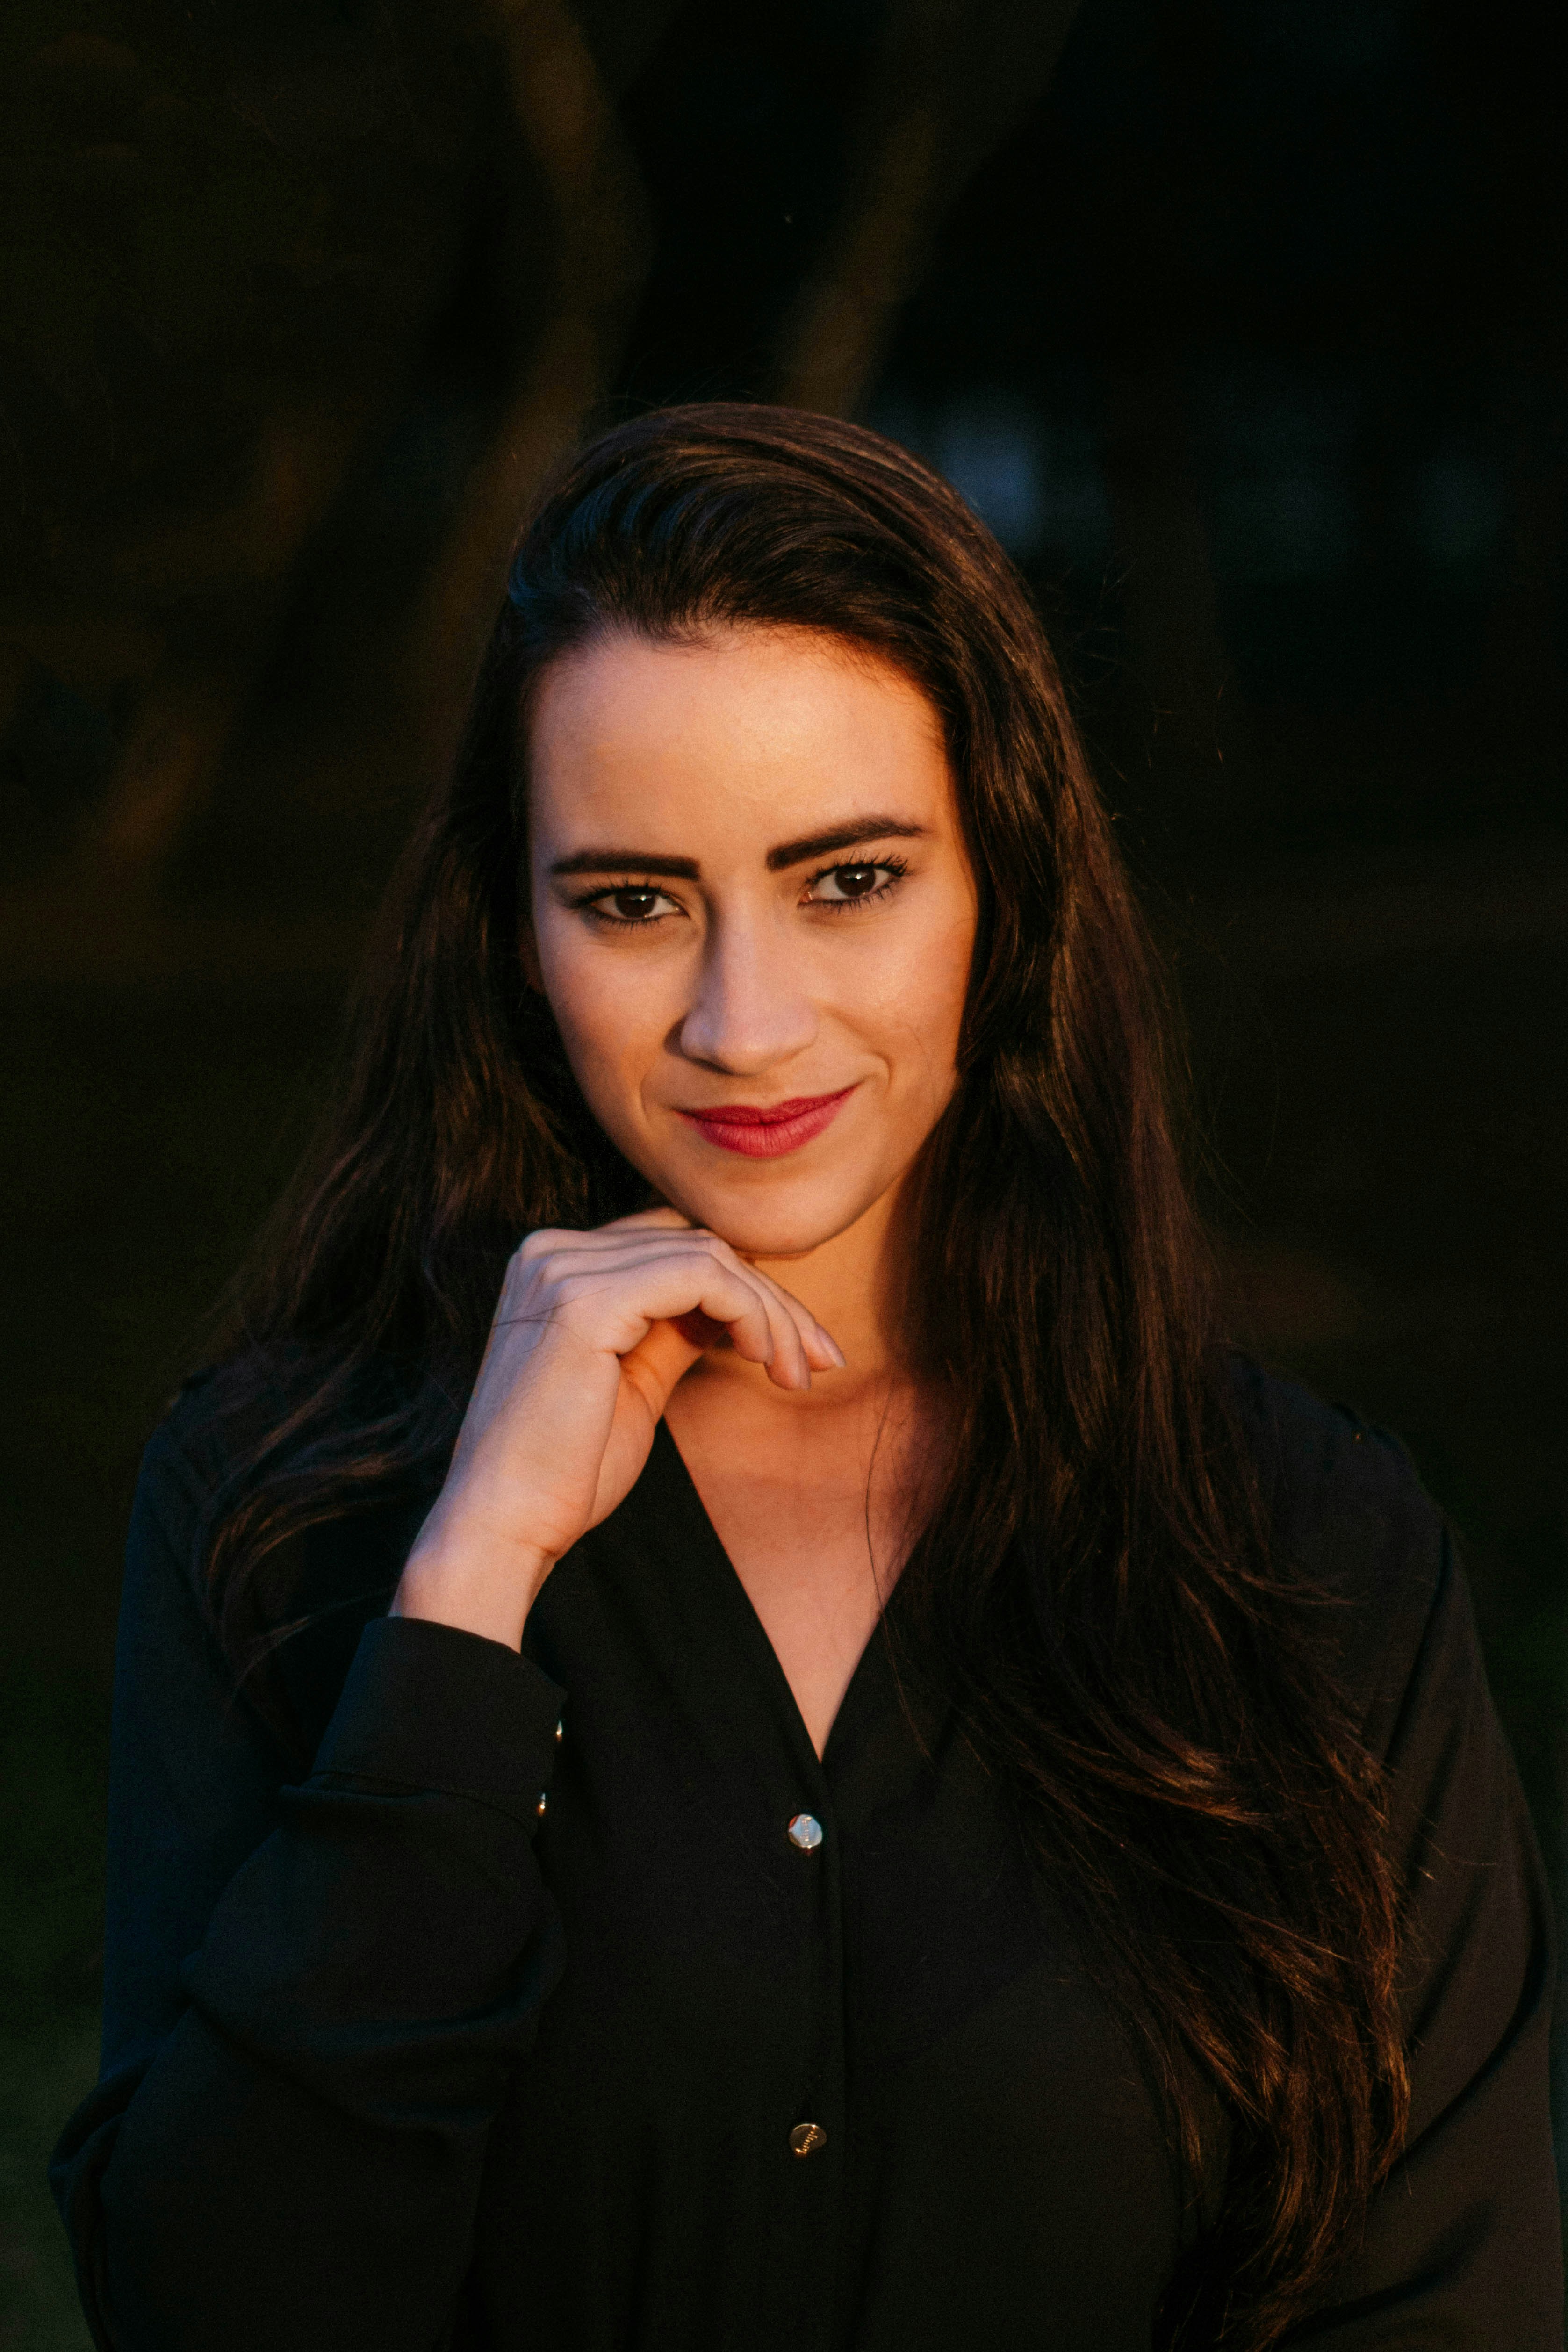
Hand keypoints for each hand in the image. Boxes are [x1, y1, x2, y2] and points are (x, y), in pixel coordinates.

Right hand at [390, 1208, 844, 1647]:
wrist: (504, 1525)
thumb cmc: (565, 1470)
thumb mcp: (635, 1381)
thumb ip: (676, 1329)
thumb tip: (738, 1303)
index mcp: (554, 1265)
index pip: (673, 1243)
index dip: (746, 1285)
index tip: (799, 1346)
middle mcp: (551, 1250)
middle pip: (698, 1243)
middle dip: (774, 1301)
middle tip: (822, 1360)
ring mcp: (562, 1269)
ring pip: (709, 1256)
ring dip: (772, 1314)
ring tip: (798, 1374)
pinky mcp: (583, 1299)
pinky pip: (700, 1276)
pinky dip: (749, 1312)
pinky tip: (766, 1358)